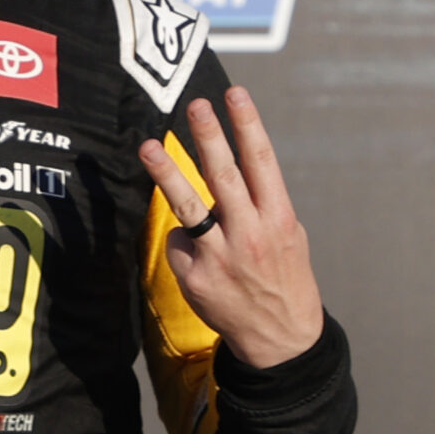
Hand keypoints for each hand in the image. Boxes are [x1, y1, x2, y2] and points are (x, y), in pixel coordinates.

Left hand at [136, 87, 324, 368]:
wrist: (281, 339)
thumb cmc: (281, 275)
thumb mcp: (287, 235)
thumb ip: (262, 202)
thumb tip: (238, 164)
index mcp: (279, 218)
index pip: (263, 162)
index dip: (248, 125)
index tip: (234, 94)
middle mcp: (251, 233)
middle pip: (225, 176)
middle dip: (209, 138)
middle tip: (194, 105)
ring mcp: (222, 255)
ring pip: (189, 205)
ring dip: (166, 173)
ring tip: (147, 145)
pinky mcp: (195, 275)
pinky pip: (179, 243)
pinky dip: (183, 243)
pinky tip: (199, 260)